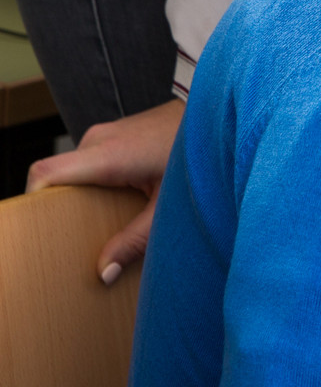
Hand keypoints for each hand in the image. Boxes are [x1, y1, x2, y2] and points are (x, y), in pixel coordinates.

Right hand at [28, 98, 183, 282]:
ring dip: (79, 198)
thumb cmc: (199, 155)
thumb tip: (104, 272)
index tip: (38, 228)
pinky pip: (87, 165)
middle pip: (56, 178)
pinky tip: (114, 204)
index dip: (34, 201)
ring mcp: (103, 135)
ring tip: (99, 223)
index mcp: (107, 154)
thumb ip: (136, 239)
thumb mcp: (169, 204)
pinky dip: (93, 186)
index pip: (45, 173)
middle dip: (59, 209)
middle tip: (73, 238)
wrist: (221, 114)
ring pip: (72, 172)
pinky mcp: (112, 137)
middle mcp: (97, 140)